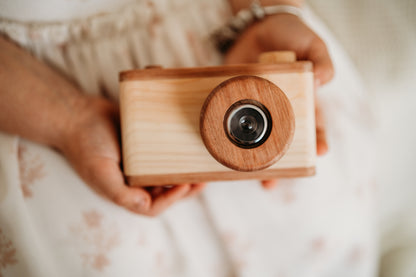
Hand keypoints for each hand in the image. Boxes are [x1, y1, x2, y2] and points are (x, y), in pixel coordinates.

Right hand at [59, 96, 204, 215]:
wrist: (78, 113)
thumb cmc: (86, 144)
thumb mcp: (99, 172)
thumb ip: (121, 193)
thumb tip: (146, 206)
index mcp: (124, 191)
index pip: (154, 205)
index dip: (172, 199)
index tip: (186, 184)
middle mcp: (135, 181)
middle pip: (166, 191)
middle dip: (187, 187)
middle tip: (203, 178)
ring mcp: (141, 163)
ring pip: (169, 173)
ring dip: (186, 172)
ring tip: (203, 165)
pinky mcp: (145, 146)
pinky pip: (165, 154)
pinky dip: (177, 155)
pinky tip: (190, 147)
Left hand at [224, 14, 333, 188]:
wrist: (257, 28)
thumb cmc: (291, 35)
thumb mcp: (312, 43)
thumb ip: (321, 60)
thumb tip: (321, 80)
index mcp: (303, 101)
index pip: (313, 126)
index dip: (317, 141)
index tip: (319, 153)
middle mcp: (280, 111)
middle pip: (282, 145)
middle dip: (279, 165)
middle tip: (271, 183)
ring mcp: (257, 109)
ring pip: (255, 142)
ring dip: (252, 163)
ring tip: (246, 179)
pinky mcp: (235, 103)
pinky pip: (230, 124)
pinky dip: (225, 140)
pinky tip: (220, 156)